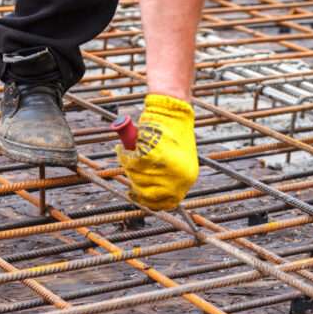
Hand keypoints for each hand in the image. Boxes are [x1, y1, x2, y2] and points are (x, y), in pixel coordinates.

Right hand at [116, 94, 197, 210]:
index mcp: (188, 179)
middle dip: (135, 183)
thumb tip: (147, 193)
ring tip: (127, 153)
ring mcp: (165, 169)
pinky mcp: (151, 157)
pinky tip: (124, 148)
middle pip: (148, 194)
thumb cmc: (172, 131)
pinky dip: (124, 155)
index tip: (136, 195)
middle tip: (130, 168)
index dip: (149, 202)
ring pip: (136, 177)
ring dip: (128, 165)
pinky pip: (130, 163)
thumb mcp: (176, 160)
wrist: (172, 111)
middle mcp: (179, 178)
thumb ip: (167, 176)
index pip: (167, 202)